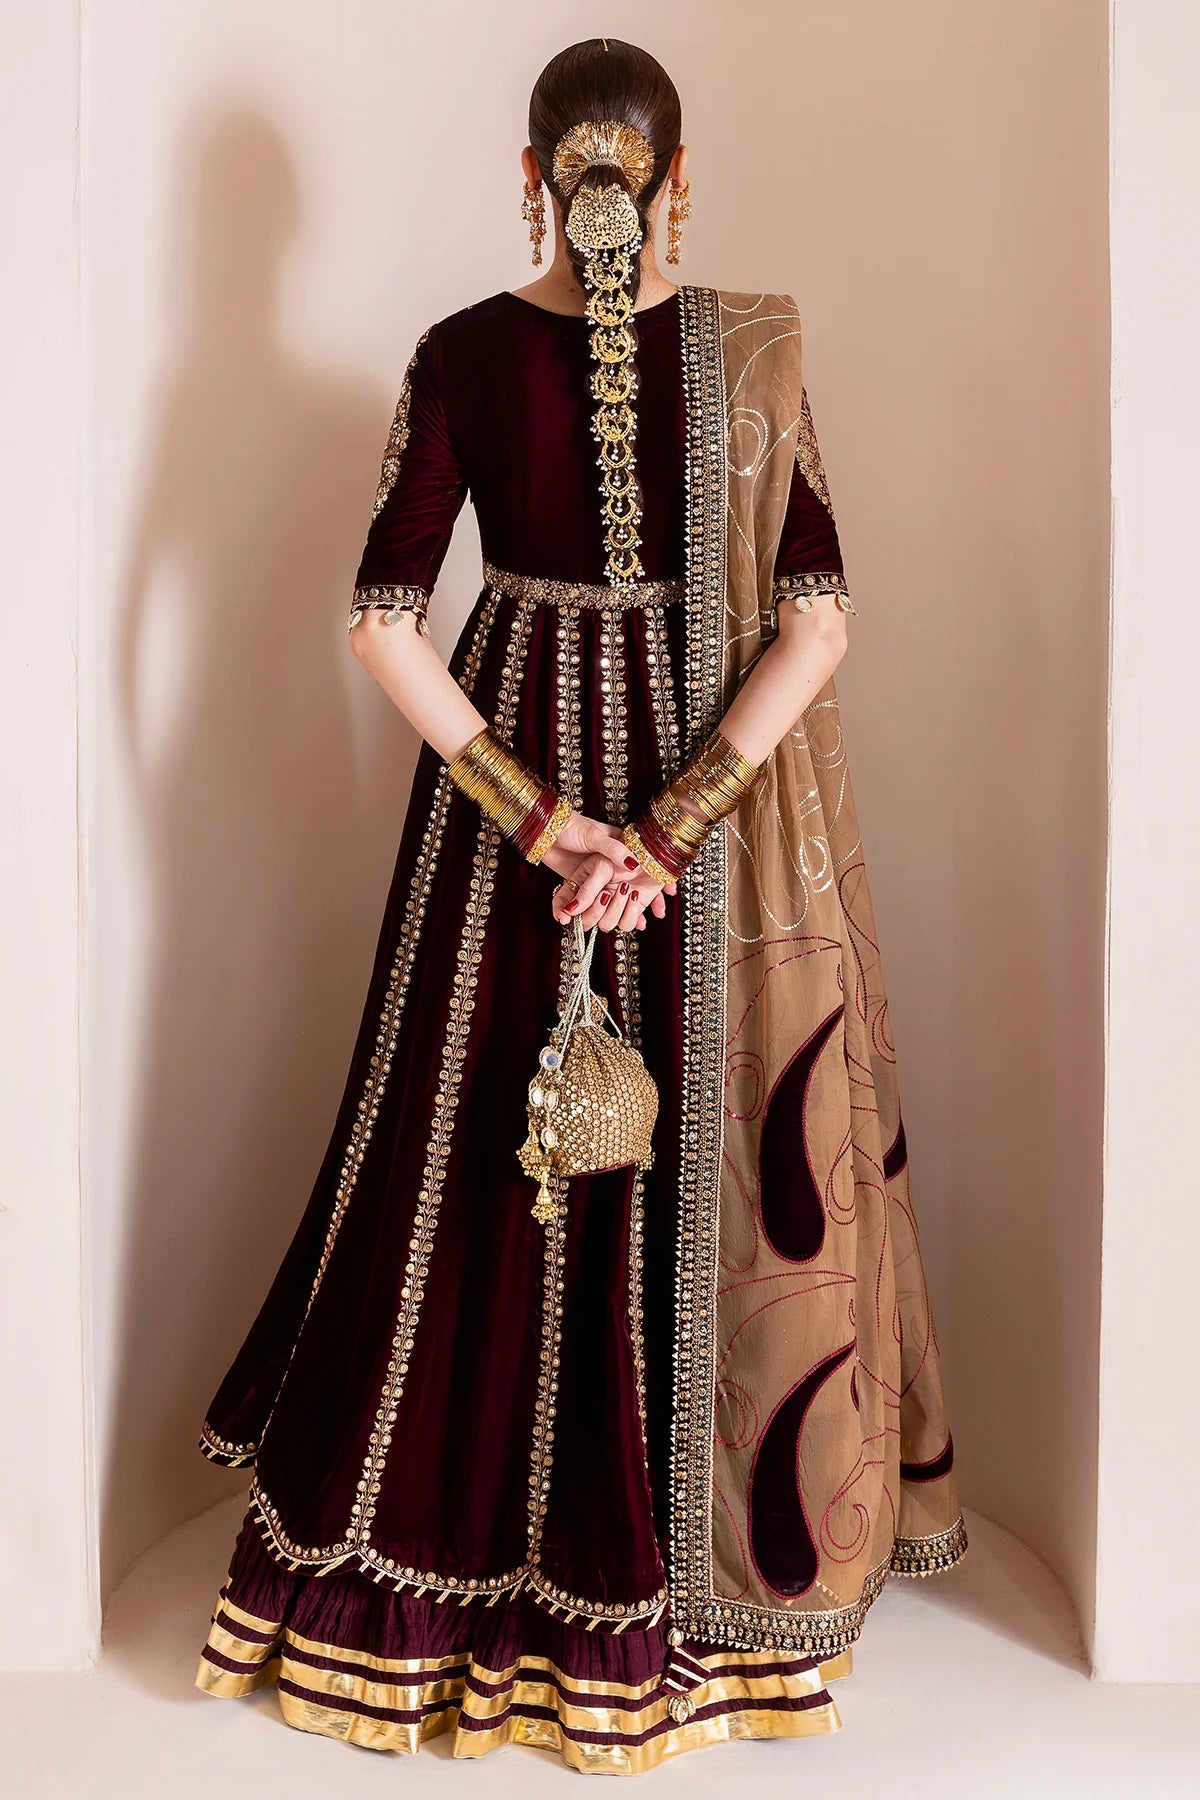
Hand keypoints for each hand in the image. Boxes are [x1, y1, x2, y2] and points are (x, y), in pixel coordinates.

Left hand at [542, 811, 676, 930]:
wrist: (544, 830)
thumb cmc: (572, 827)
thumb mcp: (596, 837)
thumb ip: (614, 851)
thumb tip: (634, 865)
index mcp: (618, 852)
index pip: (643, 870)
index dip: (656, 885)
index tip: (665, 900)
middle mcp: (609, 868)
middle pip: (628, 892)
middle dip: (637, 909)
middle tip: (642, 922)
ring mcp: (594, 879)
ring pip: (609, 903)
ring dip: (615, 915)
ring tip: (625, 926)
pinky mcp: (578, 886)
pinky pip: (586, 905)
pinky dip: (588, 915)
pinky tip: (600, 922)